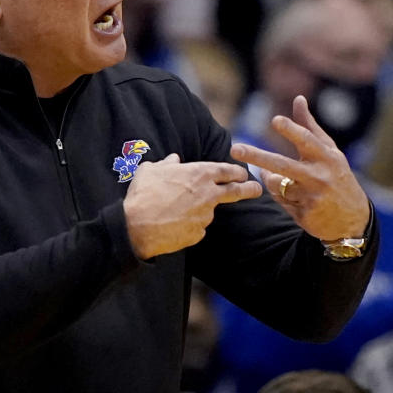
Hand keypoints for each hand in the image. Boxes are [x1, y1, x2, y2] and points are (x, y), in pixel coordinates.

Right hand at [123, 154, 261, 258]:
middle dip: (249, 189)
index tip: (243, 174)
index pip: (228, 170)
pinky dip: (189, 224)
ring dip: (199, 210)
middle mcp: (208, 194)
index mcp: (199, 174)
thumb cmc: (143, 194)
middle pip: (236, 191)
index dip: (237, 172)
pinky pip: (197, 227)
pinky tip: (172, 223)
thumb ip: (166, 164)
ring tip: (175, 210)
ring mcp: (205, 216)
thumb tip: (173, 159)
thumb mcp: (150, 170)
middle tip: (257, 189)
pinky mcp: (198, 233)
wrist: (136, 226)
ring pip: (208, 211)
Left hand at [230, 95, 369, 239]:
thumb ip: (310, 126)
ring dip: (270, 178)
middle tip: (234, 149)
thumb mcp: (330, 151)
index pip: (307, 140)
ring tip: (281, 177)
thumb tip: (298, 98)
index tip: (275, 120)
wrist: (353, 219)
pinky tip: (294, 196)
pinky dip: (280, 194)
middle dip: (256, 157)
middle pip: (282, 165)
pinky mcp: (303, 215)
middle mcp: (319, 176)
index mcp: (327, 157)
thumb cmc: (337, 176)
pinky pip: (279, 200)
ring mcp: (310, 197)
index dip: (291, 130)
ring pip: (275, 183)